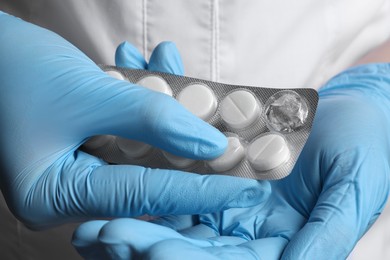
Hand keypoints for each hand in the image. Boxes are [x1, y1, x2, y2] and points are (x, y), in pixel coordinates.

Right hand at [0, 12, 269, 229]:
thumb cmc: (12, 70)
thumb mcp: (89, 94)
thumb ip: (152, 119)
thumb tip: (211, 145)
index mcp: (54, 196)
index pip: (145, 198)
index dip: (201, 191)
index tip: (247, 187)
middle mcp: (67, 192)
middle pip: (149, 179)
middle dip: (189, 147)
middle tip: (230, 131)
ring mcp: (76, 170)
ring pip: (141, 150)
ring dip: (164, 109)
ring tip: (176, 69)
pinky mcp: (84, 148)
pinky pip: (127, 133)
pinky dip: (142, 103)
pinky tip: (153, 68)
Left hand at [73, 63, 389, 258]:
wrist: (359, 109)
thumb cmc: (368, 148)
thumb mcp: (354, 193)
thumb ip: (325, 237)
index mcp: (276, 244)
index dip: (186, 259)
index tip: (149, 251)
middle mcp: (245, 226)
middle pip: (188, 240)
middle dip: (143, 239)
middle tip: (99, 234)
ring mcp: (227, 195)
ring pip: (175, 207)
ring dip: (134, 208)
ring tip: (92, 210)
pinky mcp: (216, 164)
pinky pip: (181, 166)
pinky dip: (153, 165)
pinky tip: (122, 159)